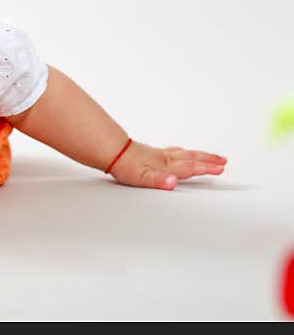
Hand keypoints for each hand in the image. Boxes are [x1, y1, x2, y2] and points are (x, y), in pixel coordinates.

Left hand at [108, 140, 226, 190]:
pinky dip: (184, 152)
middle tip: (223, 161)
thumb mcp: (141, 178)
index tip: (221, 169)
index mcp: (166, 166)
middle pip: (191, 158)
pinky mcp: (152, 153)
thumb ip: (159, 181)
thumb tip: (173, 183)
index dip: (206, 168)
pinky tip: (182, 153)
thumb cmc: (125, 166)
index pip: (190, 167)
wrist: (112, 151)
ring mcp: (160, 154)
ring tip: (212, 156)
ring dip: (200, 155)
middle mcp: (165, 158)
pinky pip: (174, 151)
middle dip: (209, 160)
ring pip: (185, 153)